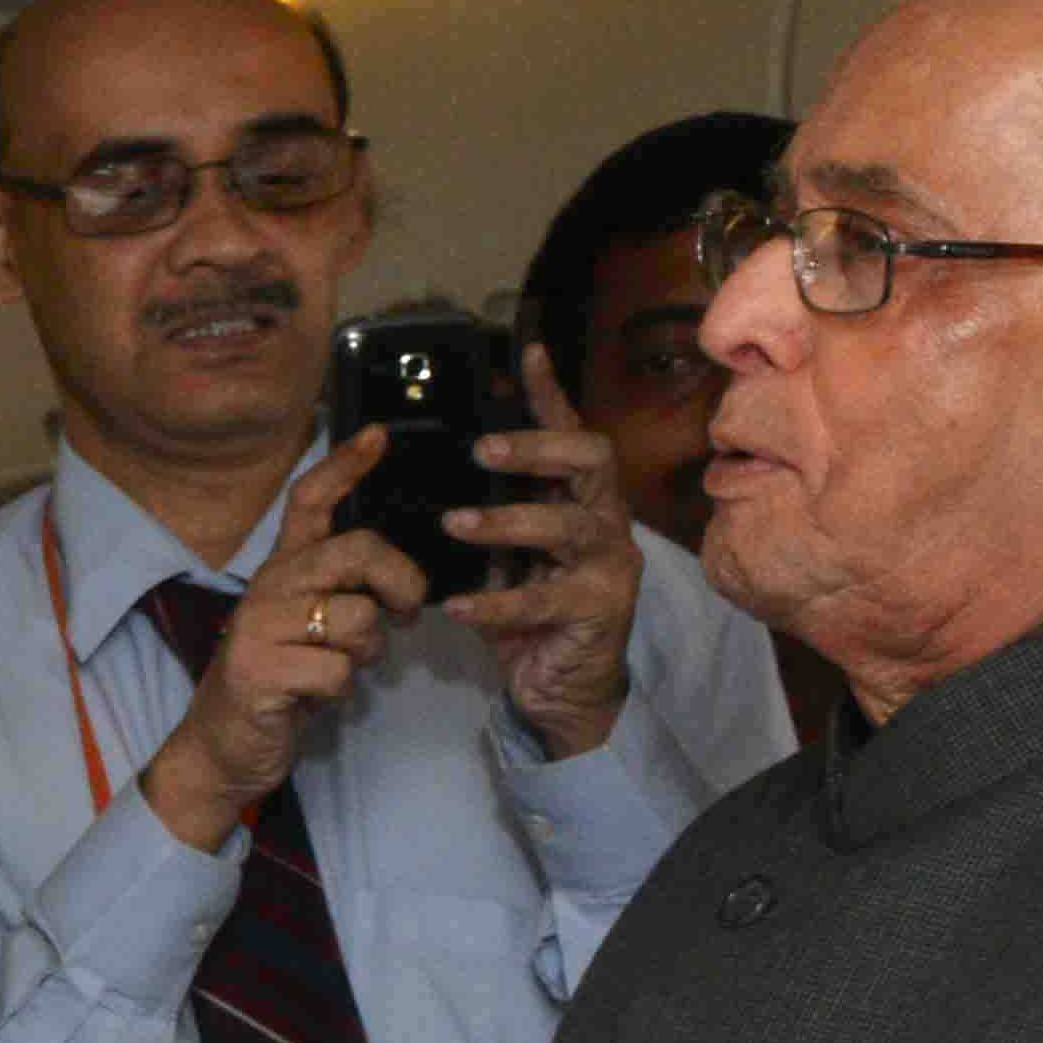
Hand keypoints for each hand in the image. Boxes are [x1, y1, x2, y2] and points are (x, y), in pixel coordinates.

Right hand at [136, 458, 422, 851]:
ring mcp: (258, 627)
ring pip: (355, 618)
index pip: (310, 501)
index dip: (345, 465)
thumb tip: (404, 581)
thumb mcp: (311, 626)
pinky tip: (313, 697)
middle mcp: (268, 587)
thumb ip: (344, 594)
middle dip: (400, 580)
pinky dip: (338, 691)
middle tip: (409, 610)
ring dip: (367, 652)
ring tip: (341, 666)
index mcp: (283, 570)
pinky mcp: (257, 670)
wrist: (223, 745)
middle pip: (355, 551)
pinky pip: (335, 670)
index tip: (378, 434)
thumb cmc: (280, 681)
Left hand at [443, 351, 642, 754]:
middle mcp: (604, 524)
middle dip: (538, 448)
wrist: (562, 690)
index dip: (550, 394)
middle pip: (592, 462)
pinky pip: (545, 600)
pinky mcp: (598, 612)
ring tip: (454, 524)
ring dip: (508, 521)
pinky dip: (496, 603)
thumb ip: (487, 516)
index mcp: (578, 502)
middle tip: (483, 450)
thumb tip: (434, 471)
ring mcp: (609, 567)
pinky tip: (455, 605)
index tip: (526, 351)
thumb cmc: (529, 615)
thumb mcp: (504, 558)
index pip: (572, 435)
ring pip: (570, 526)